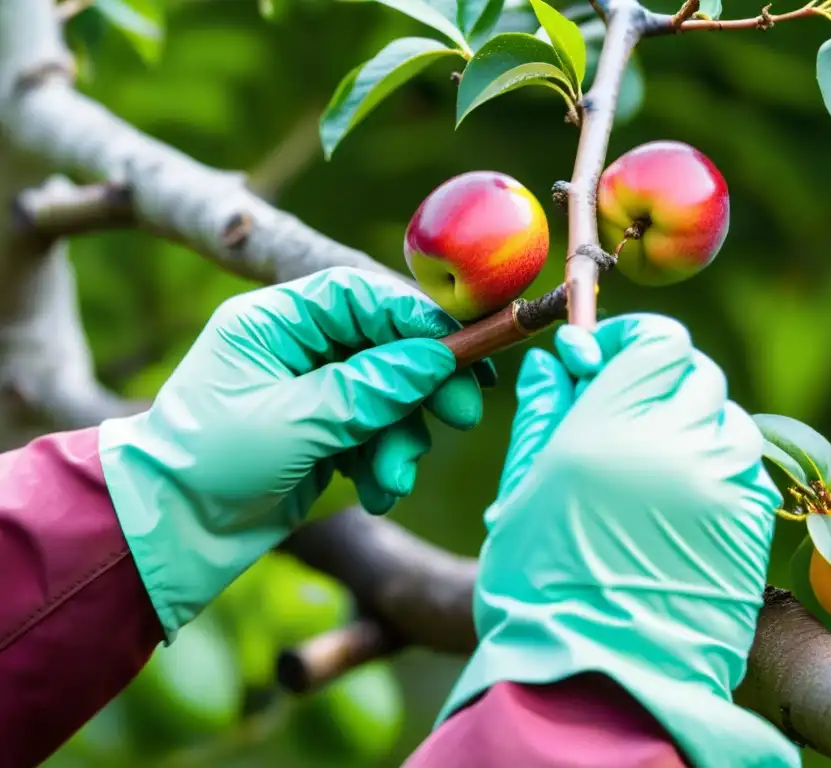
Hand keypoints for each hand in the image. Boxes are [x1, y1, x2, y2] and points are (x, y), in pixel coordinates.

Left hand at [99, 267, 492, 638]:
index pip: (357, 295)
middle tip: (464, 413)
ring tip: (394, 479)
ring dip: (402, 438)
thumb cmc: (211, 464)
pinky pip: (374, 431)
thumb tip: (438, 358)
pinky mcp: (321, 432)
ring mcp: (310, 391)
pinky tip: (379, 492)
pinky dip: (383, 460)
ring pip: (386, 394)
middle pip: (382, 344)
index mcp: (272, 322)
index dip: (413, 315)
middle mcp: (294, 347)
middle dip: (423, 384)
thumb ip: (370, 388)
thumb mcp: (294, 423)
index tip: (460, 347)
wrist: (168, 537)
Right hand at [438, 314, 799, 767]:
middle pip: (696, 373)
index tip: (603, 357)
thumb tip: (557, 363)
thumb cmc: (540, 581)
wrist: (598, 674)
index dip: (632, 338)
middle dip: (660, 379)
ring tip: (651, 464)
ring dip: (692, 423)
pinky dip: (716, 465)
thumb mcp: (523, 488)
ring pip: (726, 419)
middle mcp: (679, 443)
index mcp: (612, 425)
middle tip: (623, 412)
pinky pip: (745, 468)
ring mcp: (725, 484)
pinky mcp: (751, 525)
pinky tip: (679, 501)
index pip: (657, 341)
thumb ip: (545, 412)